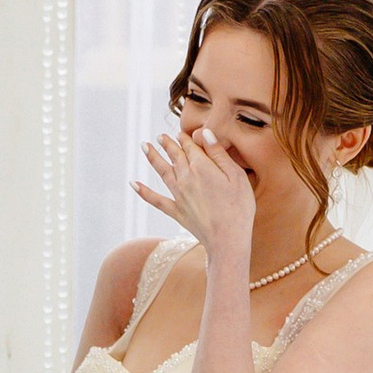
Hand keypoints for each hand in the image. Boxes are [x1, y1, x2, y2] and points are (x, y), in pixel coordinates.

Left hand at [133, 123, 255, 262]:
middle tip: (160, 136)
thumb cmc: (238, 207)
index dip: (185, 138)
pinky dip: (143, 191)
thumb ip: (219, 153)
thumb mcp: (236, 176)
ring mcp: (179, 195)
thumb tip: (205, 133)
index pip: (190, 146)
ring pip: (162, 171)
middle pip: (175, 156)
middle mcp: (186, 178)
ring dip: (153, 158)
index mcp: (201, 167)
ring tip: (144, 146)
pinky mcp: (176, 211)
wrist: (227, 239)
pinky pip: (155, 199)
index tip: (180, 132)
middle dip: (167, 144)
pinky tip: (134, 184)